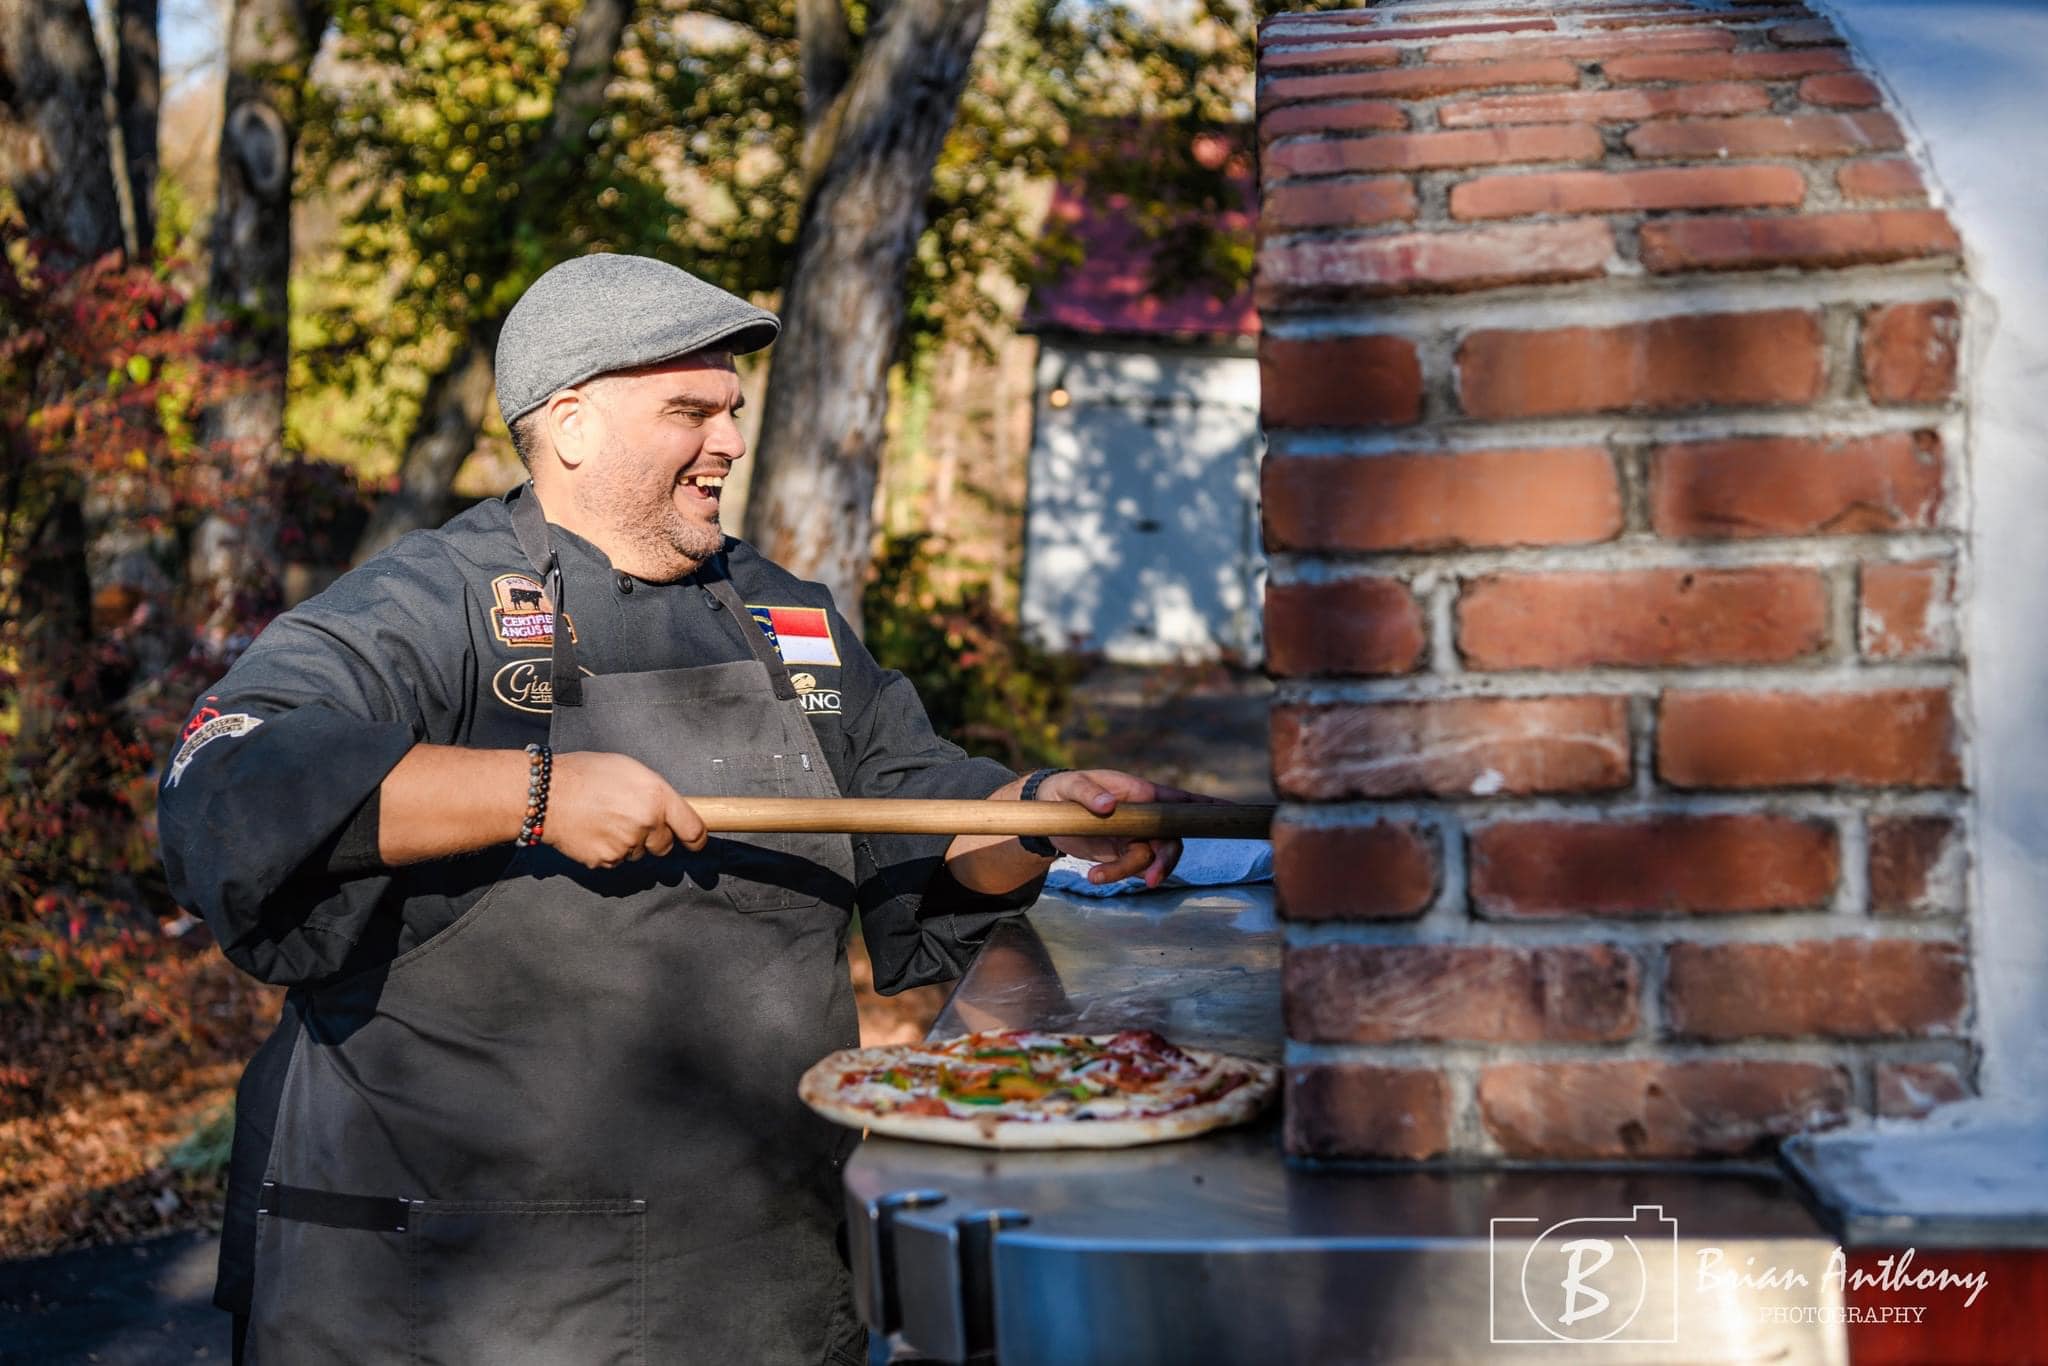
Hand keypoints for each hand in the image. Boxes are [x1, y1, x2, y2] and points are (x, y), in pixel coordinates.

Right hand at [542, 751, 707, 868]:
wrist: (546, 794)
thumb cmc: (586, 774)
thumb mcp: (630, 769)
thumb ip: (655, 793)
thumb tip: (669, 810)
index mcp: (657, 797)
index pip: (693, 829)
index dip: (697, 839)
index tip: (696, 842)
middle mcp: (646, 824)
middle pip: (665, 845)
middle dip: (655, 837)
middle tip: (632, 819)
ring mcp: (627, 846)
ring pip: (639, 853)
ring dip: (629, 843)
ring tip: (606, 820)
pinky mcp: (607, 861)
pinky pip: (617, 861)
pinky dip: (609, 851)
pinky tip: (595, 832)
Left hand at [1032, 769, 1217, 889]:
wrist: (1047, 812)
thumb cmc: (1065, 789)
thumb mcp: (1071, 786)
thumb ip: (1088, 792)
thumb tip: (1108, 806)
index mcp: (1142, 794)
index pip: (1182, 801)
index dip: (1209, 809)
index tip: (1234, 814)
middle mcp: (1146, 816)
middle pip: (1170, 841)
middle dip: (1164, 862)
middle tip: (1150, 880)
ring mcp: (1137, 836)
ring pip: (1149, 860)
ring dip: (1127, 872)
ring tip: (1094, 877)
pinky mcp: (1123, 853)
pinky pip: (1132, 869)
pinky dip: (1116, 876)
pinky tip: (1093, 875)